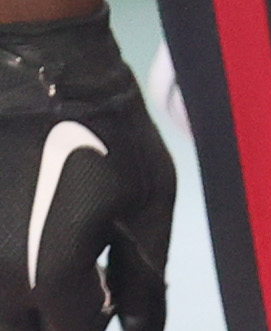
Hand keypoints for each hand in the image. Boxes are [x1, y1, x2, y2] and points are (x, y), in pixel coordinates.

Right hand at [2, 10, 170, 330]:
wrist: (40, 72)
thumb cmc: (106, 129)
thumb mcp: (148, 199)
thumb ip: (143, 274)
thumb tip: (140, 326)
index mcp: (50, 278)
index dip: (95, 316)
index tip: (104, 287)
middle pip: (23, 330)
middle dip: (51, 316)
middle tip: (74, 284)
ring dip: (20, 303)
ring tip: (46, 258)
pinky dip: (3, 274)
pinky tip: (19, 237)